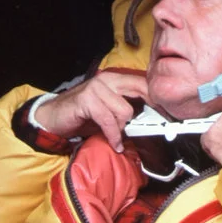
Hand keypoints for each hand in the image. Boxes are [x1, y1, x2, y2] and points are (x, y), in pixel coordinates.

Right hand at [32, 71, 148, 153]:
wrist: (54, 117)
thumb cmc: (83, 115)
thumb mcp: (109, 110)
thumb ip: (127, 109)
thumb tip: (150, 120)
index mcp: (115, 79)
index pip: (143, 83)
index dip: (157, 98)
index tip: (167, 114)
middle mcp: (107, 80)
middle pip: (140, 90)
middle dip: (149, 112)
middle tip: (153, 128)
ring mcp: (96, 88)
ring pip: (124, 110)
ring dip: (123, 129)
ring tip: (117, 137)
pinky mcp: (86, 100)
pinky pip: (108, 121)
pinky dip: (113, 136)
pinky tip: (114, 144)